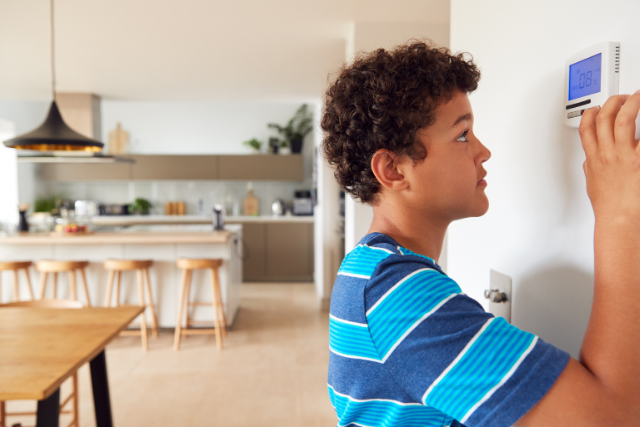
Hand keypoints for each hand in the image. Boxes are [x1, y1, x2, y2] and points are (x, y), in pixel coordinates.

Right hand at [579, 91, 639, 220]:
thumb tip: (590, 162)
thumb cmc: (609, 206)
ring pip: (623, 119)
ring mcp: (624, 156)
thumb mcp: (593, 184)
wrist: (620, 218)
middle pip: (604, 118)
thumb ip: (592, 169)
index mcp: (594, 159)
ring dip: (630, 104)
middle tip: (623, 98)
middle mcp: (608, 154)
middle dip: (613, 103)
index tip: (596, 107)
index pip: (586, 128)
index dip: (590, 113)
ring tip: (637, 98)